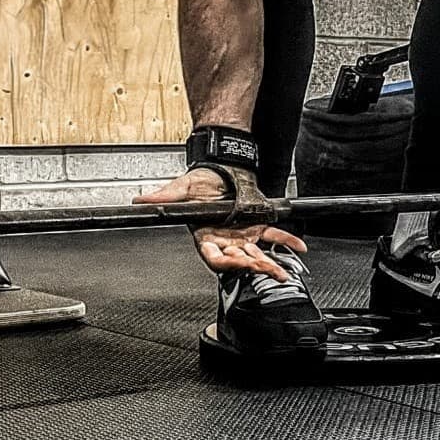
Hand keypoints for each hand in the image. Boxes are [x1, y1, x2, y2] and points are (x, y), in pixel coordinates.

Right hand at [134, 170, 306, 277]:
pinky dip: (287, 242)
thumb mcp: (181, 189)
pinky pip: (274, 236)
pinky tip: (298, 247)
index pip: (214, 258)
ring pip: (256, 253)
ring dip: (269, 262)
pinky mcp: (257, 225)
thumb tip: (141, 201)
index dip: (226, 262)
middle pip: (238, 260)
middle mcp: (225, 239)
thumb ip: (163, 198)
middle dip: (252, 267)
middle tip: (266, 271)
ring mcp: (242, 234)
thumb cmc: (200, 181)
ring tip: (282, 271)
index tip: (236, 263)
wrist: (219, 168)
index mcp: (206, 236)